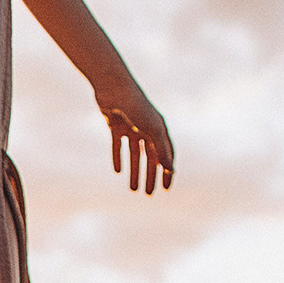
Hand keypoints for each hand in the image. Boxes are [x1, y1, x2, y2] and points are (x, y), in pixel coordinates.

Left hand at [97, 80, 173, 194]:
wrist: (113, 87)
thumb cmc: (136, 106)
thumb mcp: (152, 129)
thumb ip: (161, 150)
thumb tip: (170, 170)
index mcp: (159, 129)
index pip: (166, 155)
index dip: (167, 172)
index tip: (166, 189)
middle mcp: (146, 128)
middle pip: (150, 158)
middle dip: (150, 176)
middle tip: (148, 195)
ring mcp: (131, 127)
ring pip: (134, 155)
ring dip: (134, 172)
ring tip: (133, 189)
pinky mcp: (115, 125)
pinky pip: (118, 146)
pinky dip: (118, 158)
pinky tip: (117, 171)